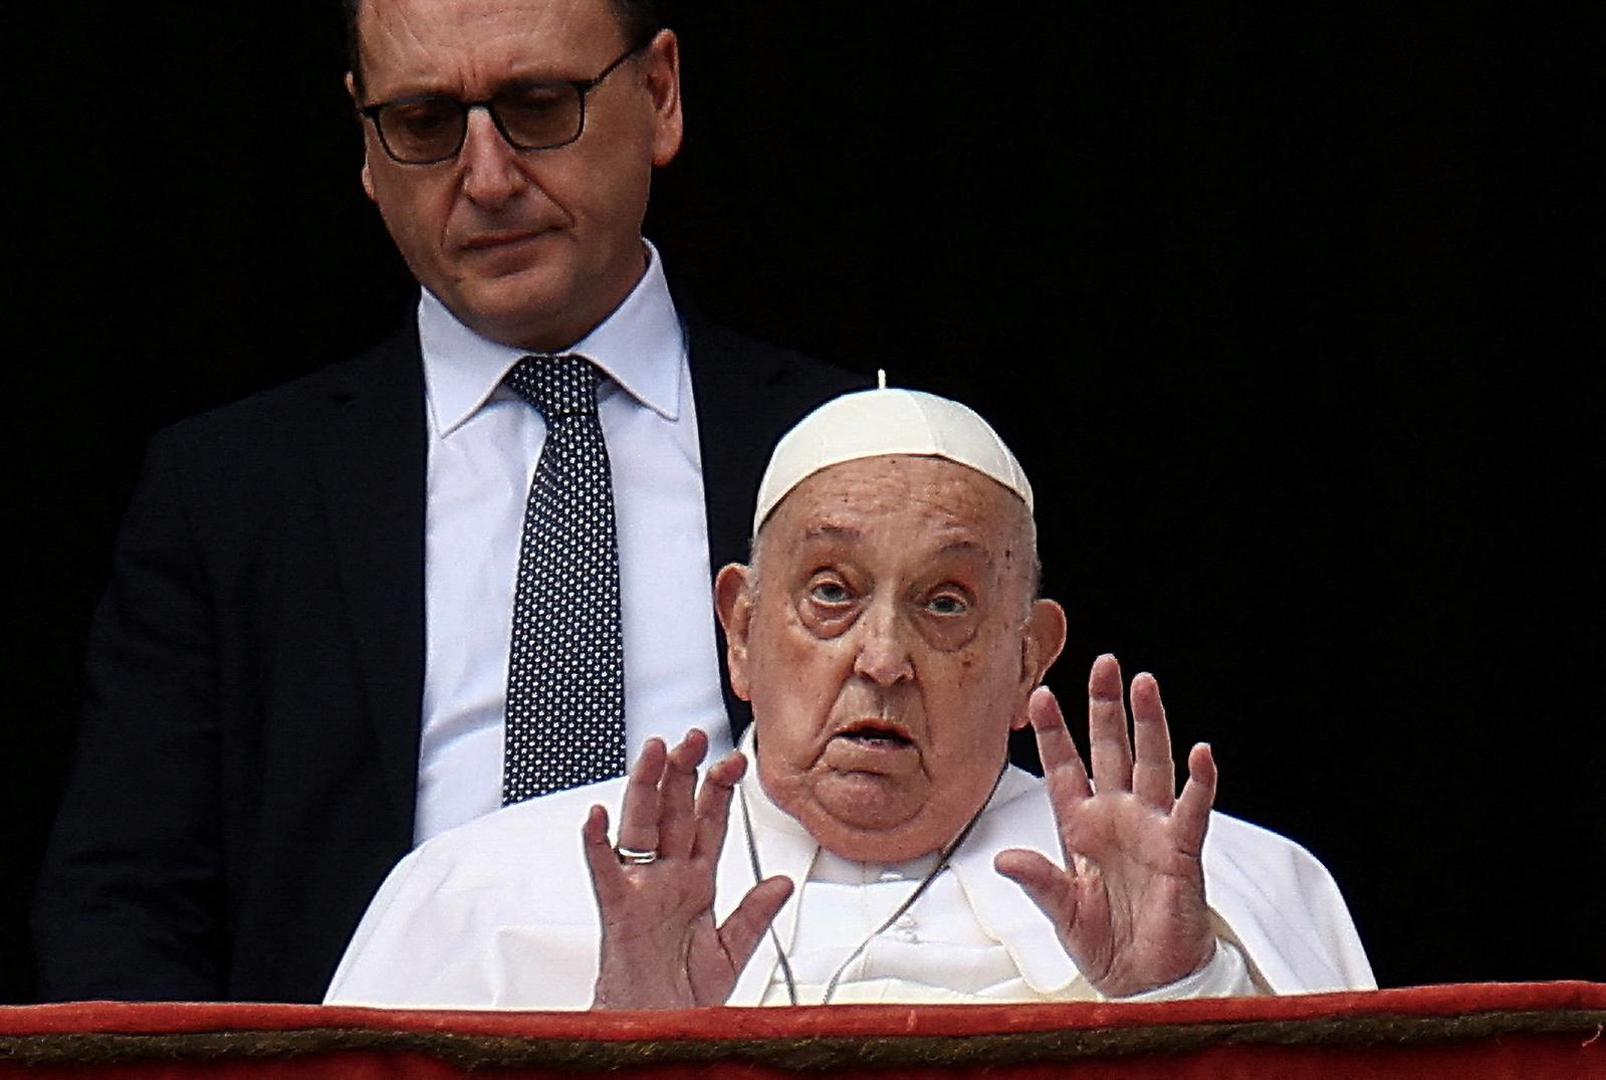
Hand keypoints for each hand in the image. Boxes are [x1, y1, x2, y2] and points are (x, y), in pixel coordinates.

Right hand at [584, 729, 792, 1008]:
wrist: (660, 1031)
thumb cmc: (684, 995)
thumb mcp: (731, 950)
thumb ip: (754, 914)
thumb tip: (783, 881)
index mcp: (696, 882)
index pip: (709, 824)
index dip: (720, 791)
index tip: (737, 759)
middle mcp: (668, 878)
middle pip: (674, 813)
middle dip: (684, 773)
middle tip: (694, 737)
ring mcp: (642, 890)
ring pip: (641, 827)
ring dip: (646, 789)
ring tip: (654, 752)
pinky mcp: (618, 912)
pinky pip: (604, 872)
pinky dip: (597, 843)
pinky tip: (596, 815)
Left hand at [995, 654, 1216, 997]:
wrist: (1146, 982)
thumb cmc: (1105, 944)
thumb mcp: (1061, 912)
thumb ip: (1038, 882)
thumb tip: (1004, 858)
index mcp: (1081, 827)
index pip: (1064, 769)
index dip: (1053, 733)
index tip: (1038, 695)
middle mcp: (1116, 818)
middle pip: (1111, 750)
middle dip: (1106, 707)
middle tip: (1105, 664)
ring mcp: (1150, 830)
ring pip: (1150, 765)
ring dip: (1149, 725)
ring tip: (1145, 685)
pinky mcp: (1181, 851)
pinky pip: (1192, 812)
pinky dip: (1199, 784)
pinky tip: (1201, 753)